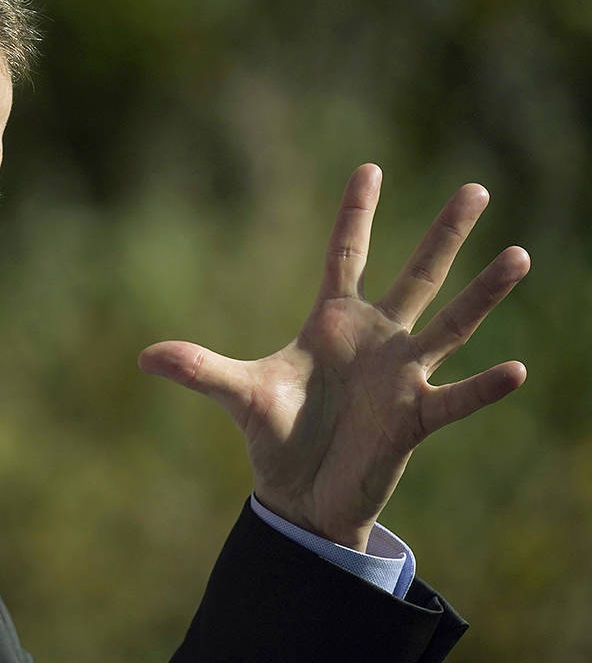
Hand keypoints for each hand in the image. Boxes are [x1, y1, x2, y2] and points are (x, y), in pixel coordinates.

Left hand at [138, 164, 529, 550]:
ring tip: (519, 254)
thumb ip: (199, 369)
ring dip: (483, 294)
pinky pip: (455, 399)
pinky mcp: (414, 418)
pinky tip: (516, 368)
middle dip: (444, 235)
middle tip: (476, 189)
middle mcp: (375, 341)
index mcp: (332, 324)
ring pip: (450, 325)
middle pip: (417, 275)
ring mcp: (400, 376)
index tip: (369, 167)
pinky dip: (483, 387)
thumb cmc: (277, 436)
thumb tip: (144, 356)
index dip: (355, 214)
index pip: (345, 256)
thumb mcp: (237, 395)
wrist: (301, 495)